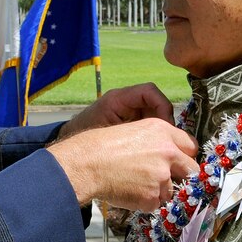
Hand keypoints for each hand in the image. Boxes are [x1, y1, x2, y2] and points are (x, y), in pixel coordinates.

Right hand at [47, 118, 198, 211]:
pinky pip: (156, 203)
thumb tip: (173, 157)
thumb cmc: (104, 146)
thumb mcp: (135, 130)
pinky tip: (129, 191)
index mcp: (162, 130)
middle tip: (169, 179)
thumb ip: (158, 141)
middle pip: (192, 170)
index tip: (181, 163)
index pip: (191, 146)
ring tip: (136, 184)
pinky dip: (145, 201)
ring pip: (172, 190)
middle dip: (184, 177)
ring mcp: (162, 176)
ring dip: (159, 191)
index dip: (185, 156)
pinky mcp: (153, 196)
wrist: (87, 163)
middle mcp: (167, 152)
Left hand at [57, 83, 174, 139]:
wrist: (74, 148)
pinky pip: (150, 126)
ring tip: (160, 147)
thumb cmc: (87, 137)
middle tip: (167, 141)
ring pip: (156, 117)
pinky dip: (155, 137)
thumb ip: (132, 131)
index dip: (162, 106)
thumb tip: (160, 133)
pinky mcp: (131, 124)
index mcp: (119, 98)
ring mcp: (130, 112)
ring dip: (162, 131)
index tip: (165, 127)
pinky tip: (153, 150)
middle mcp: (127, 102)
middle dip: (165, 122)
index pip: (149, 91)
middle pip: (157, 104)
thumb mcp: (109, 133)